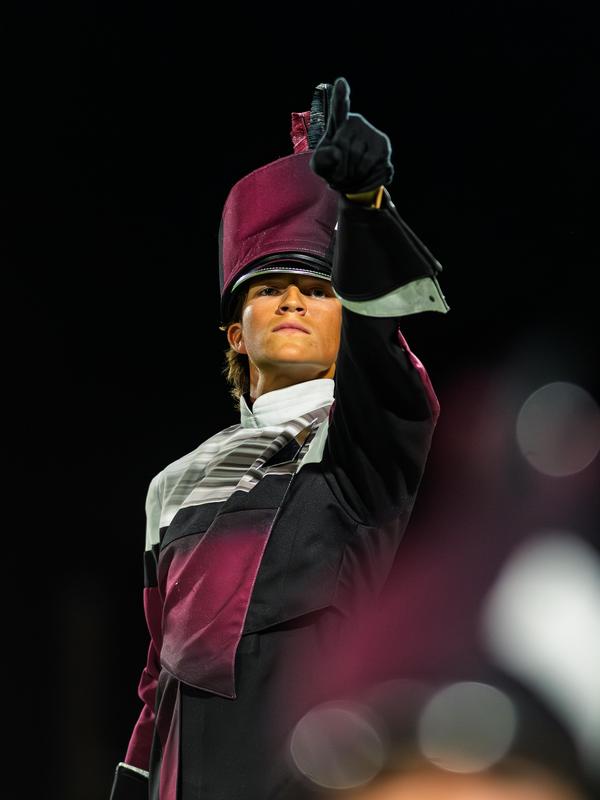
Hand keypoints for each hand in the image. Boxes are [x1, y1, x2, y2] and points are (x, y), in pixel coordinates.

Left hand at [309, 76, 393, 194]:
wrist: (353, 179)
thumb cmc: (332, 167)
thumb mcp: (319, 166)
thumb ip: (321, 159)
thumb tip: (337, 153)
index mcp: (339, 123)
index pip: (339, 108)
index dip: (340, 96)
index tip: (341, 82)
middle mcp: (357, 124)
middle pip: (344, 146)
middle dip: (339, 167)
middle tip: (338, 174)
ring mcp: (373, 135)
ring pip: (358, 159)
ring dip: (350, 176)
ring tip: (349, 176)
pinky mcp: (384, 148)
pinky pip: (371, 168)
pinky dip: (362, 179)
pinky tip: (360, 177)